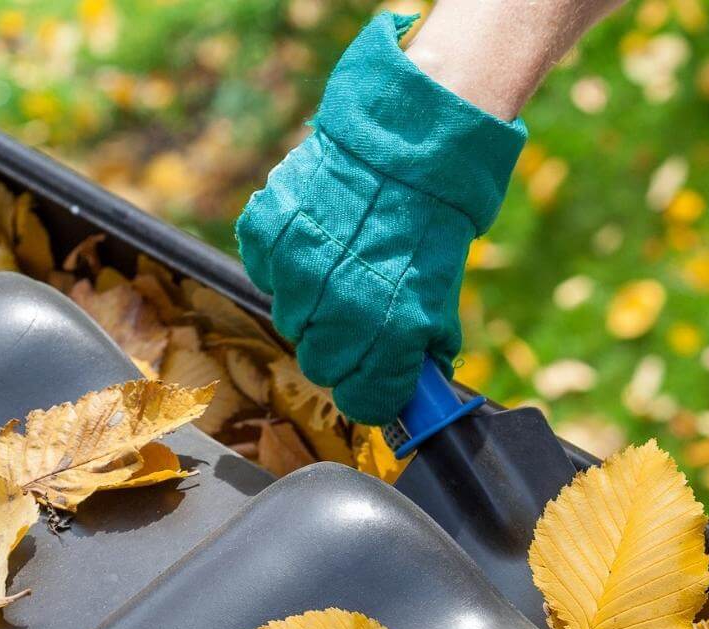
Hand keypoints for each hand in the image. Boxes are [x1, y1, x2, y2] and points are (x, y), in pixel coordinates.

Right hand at [235, 13, 525, 424]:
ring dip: (313, 307)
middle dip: (343, 352)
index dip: (372, 394)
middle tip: (361, 320)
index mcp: (391, 331)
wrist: (404, 146)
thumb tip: (420, 384)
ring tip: (341, 268)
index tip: (378, 383)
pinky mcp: (266, 236)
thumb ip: (425, 345)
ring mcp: (297, 272)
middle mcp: (339, 309)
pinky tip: (316, 242)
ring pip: (292, 321)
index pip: (363, 401)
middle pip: (322, 366)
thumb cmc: (431, 223)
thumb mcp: (442, 293)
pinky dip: (286, 266)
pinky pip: (266, 274)